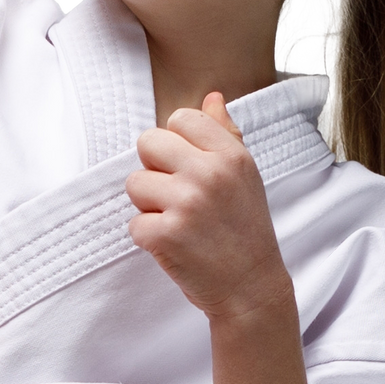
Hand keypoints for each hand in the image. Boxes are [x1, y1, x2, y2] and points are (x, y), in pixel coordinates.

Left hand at [126, 95, 290, 323]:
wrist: (251, 286)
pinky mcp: (166, 234)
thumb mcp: (244, 176)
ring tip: (177, 221)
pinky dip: (148, 237)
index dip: (174, 143)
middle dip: (154, 170)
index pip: (180, 118)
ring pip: (134, 184)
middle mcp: (209, 173)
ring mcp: (186, 203)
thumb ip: (224, 134)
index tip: (187, 168)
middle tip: (175, 195)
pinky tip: (174, 244)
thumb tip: (211, 97)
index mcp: (230, 154)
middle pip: (147, 142)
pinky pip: (133, 223)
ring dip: (148, 205)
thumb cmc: (244, 229)